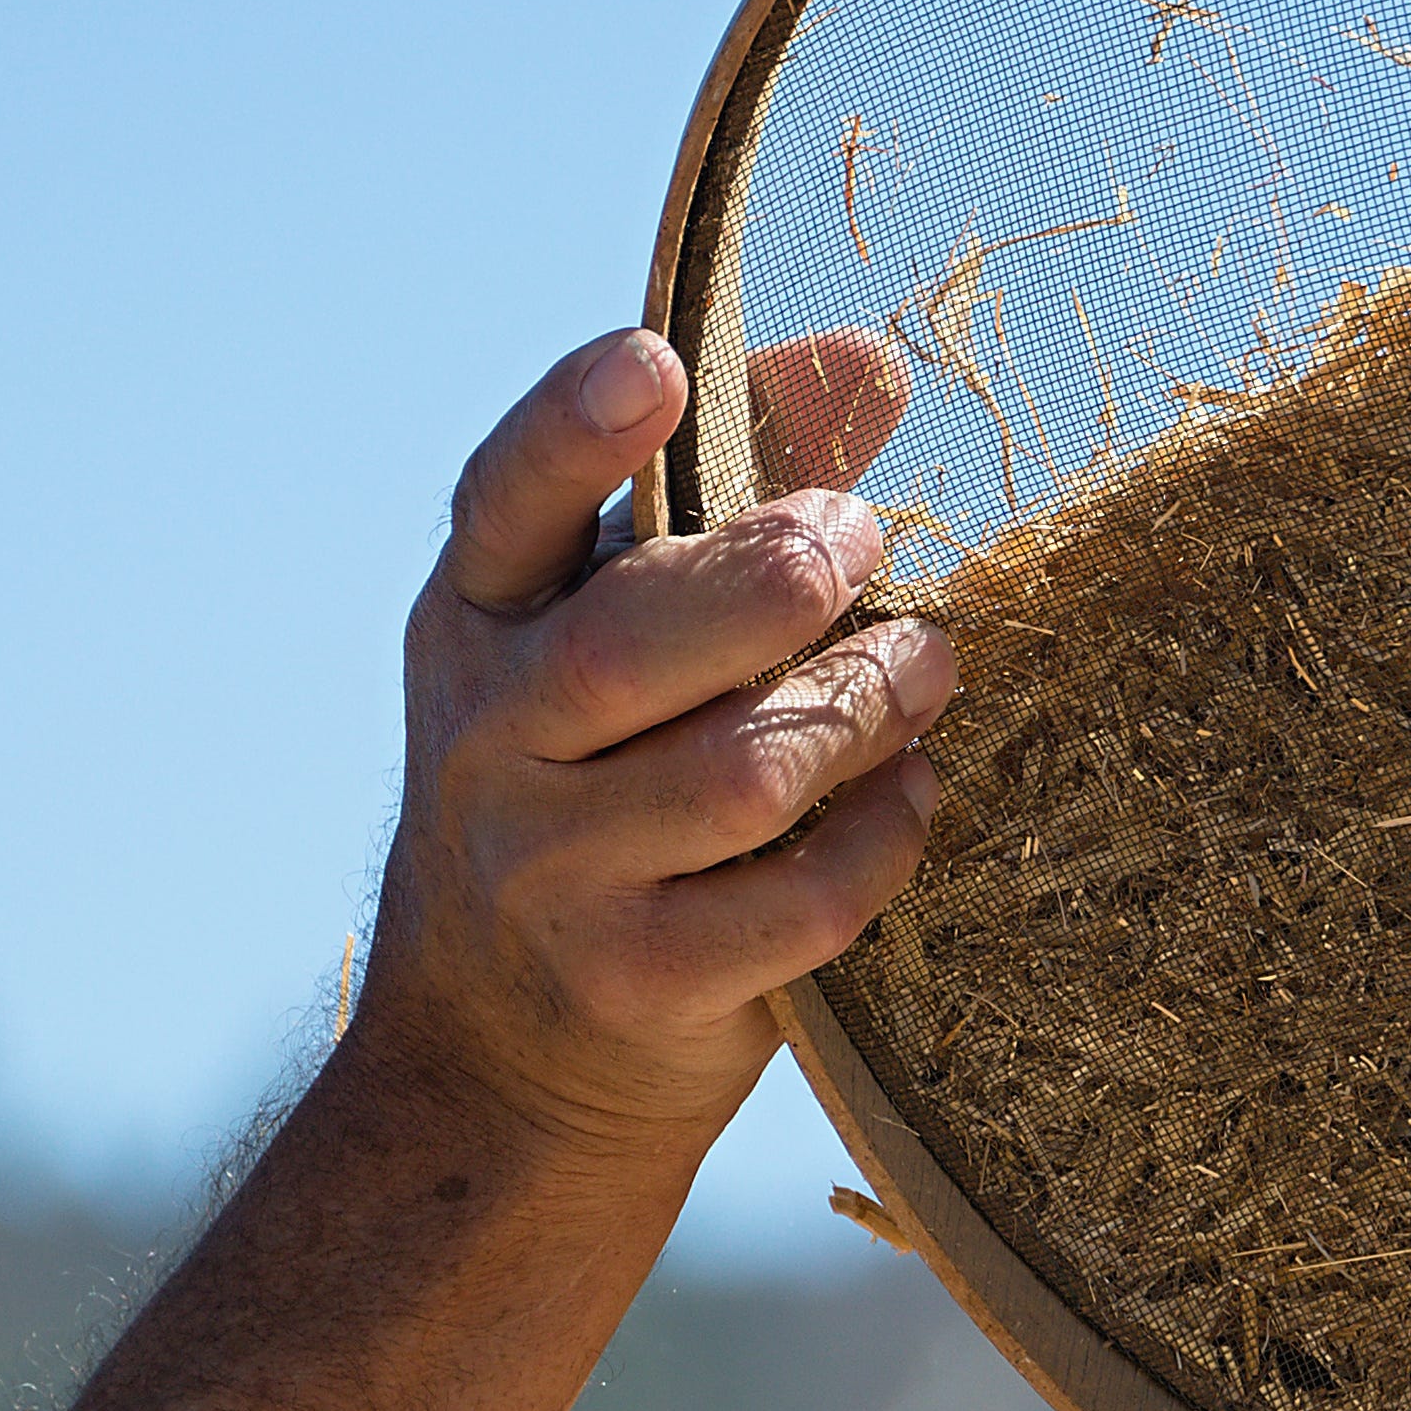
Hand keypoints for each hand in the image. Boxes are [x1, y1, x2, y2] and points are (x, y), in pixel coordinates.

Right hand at [353, 323, 951, 1172]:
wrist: (503, 1055)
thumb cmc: (596, 786)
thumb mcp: (619, 630)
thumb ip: (735, 490)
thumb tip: (860, 355)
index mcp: (478, 626)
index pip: (505, 507)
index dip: (572, 432)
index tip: (653, 364)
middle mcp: (490, 744)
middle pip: (629, 644)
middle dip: (770, 582)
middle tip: (863, 540)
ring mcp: (555, 875)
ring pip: (742, 772)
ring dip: (864, 707)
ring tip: (931, 667)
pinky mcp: (644, 982)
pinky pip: (802, 899)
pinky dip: (885, 839)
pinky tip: (913, 796)